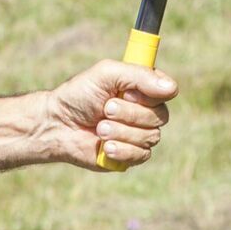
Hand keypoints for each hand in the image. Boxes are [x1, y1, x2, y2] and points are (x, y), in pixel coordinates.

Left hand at [42, 60, 177, 169]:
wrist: (58, 124)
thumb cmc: (80, 95)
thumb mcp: (106, 74)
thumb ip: (138, 76)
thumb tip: (172, 89)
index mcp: (142, 88)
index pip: (167, 91)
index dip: (148, 94)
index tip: (125, 92)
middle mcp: (145, 110)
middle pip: (160, 116)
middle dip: (129, 114)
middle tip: (106, 109)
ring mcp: (139, 134)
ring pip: (151, 137)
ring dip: (121, 132)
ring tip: (99, 128)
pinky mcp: (131, 155)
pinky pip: (141, 155)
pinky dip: (121, 150)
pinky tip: (104, 146)